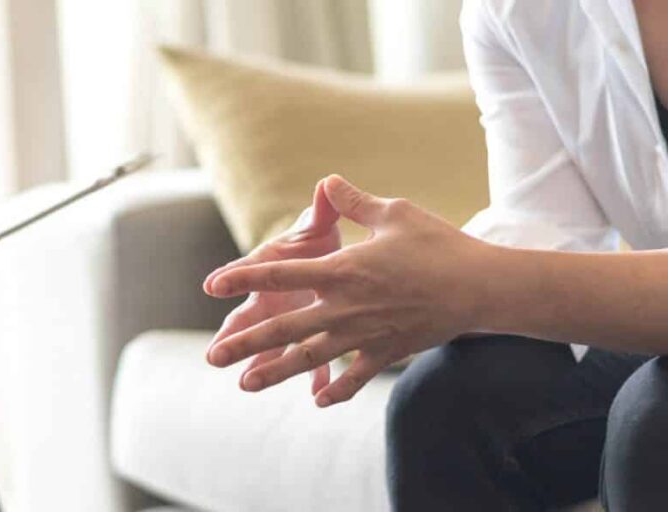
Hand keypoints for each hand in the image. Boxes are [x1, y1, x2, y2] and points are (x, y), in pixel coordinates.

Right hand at [204, 181, 342, 393]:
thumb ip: (321, 210)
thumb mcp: (318, 224)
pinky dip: (317, 377)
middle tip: (214, 355)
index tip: (212, 285)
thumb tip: (326, 185)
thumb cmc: (317, 240)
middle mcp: (273, 298)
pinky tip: (317, 395)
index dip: (231, 276)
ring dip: (262, 364)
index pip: (247, 271)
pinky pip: (314, 360)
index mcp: (270, 268)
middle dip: (231, 337)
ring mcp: (290, 321)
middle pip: (248, 319)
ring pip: (273, 346)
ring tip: (246, 383)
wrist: (336, 261)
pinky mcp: (313, 337)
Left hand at [205, 176, 490, 406]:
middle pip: (285, 329)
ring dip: (276, 373)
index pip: (280, 274)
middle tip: (213, 357)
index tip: (212, 285)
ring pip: (310, 358)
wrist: (481, 287)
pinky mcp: (387, 352)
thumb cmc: (438, 244)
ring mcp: (364, 335)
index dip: (243, 277)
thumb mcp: (394, 213)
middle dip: (245, 343)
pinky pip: (356, 376)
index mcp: (341, 270)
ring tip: (245, 385)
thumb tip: (327, 180)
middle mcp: (345, 307)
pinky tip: (319, 401)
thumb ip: (354, 202)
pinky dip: (337, 390)